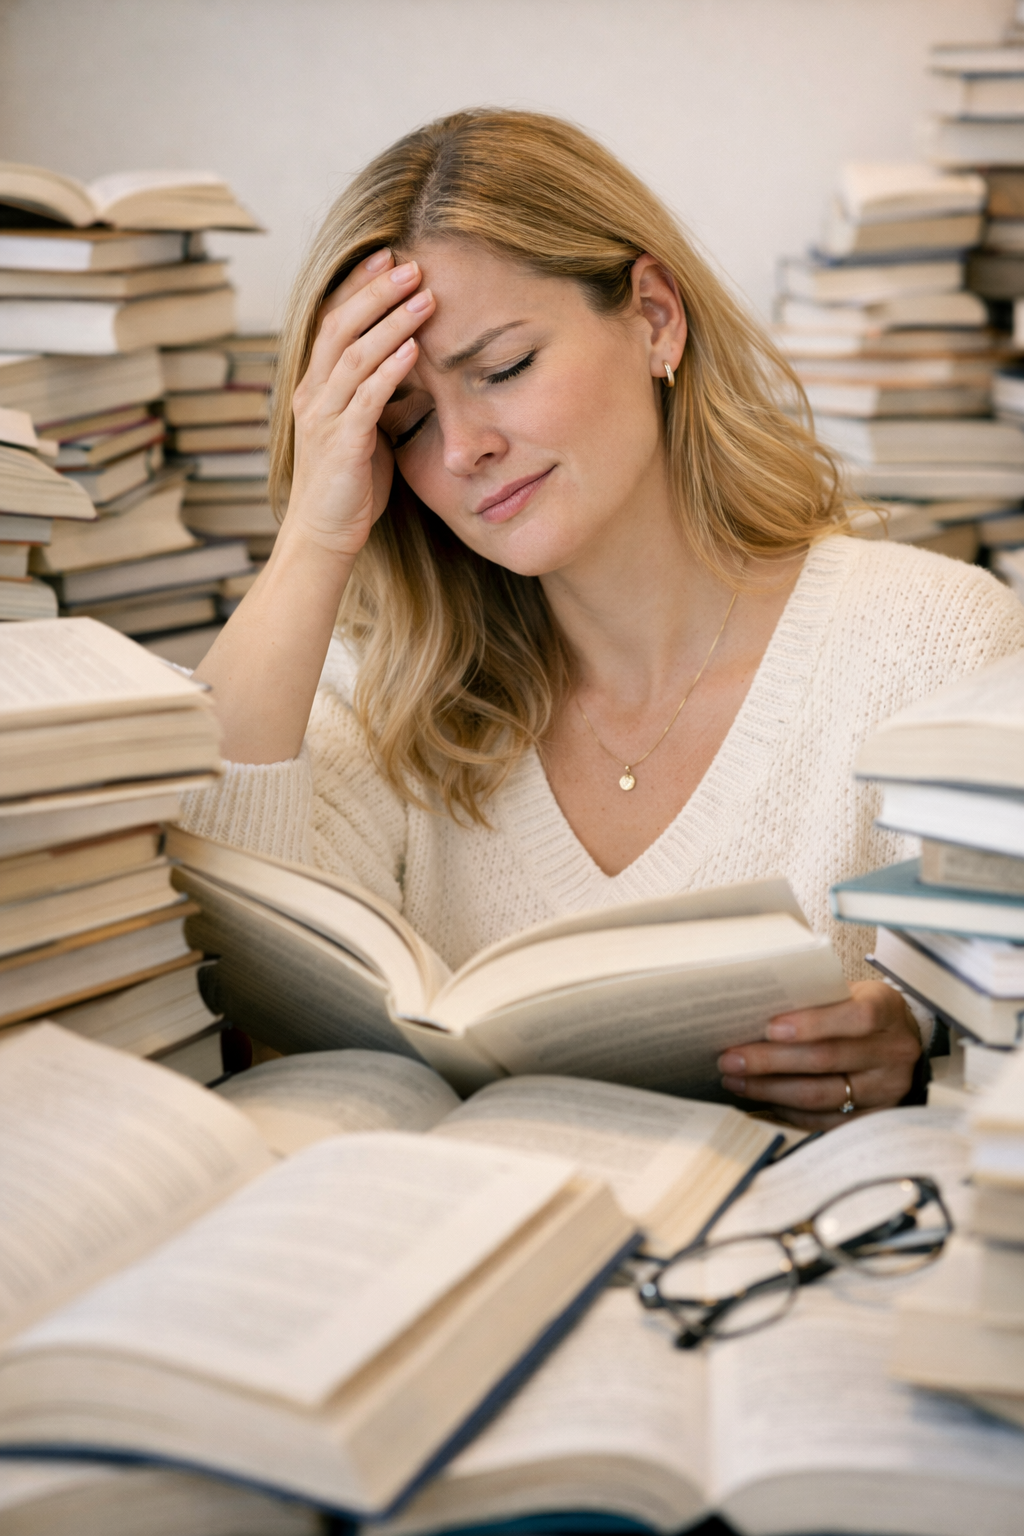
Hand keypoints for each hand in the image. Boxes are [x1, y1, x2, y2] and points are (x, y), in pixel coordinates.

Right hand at [285, 248, 435, 560]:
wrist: (324, 534)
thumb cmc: (348, 484)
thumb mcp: (361, 427)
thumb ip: (374, 393)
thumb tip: (408, 360)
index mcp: (314, 386)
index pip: (330, 319)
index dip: (355, 285)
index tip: (386, 256)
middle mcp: (313, 394)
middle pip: (338, 325)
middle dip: (375, 292)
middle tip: (411, 265)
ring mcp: (325, 418)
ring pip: (354, 355)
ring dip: (391, 323)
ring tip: (423, 297)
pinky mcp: (343, 445)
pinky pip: (366, 398)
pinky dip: (390, 370)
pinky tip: (414, 350)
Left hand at [717, 981, 922, 1130]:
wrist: (898, 1040)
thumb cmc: (858, 1009)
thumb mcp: (846, 991)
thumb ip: (812, 998)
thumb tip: (753, 1011)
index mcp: (888, 1009)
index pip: (856, 1017)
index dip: (812, 1023)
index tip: (769, 1028)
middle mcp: (894, 1052)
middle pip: (827, 1059)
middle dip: (771, 1060)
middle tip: (731, 1059)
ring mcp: (887, 1089)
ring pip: (821, 1095)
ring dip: (771, 1089)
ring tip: (736, 1080)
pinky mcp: (875, 1118)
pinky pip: (824, 1120)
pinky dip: (788, 1110)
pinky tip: (761, 1099)